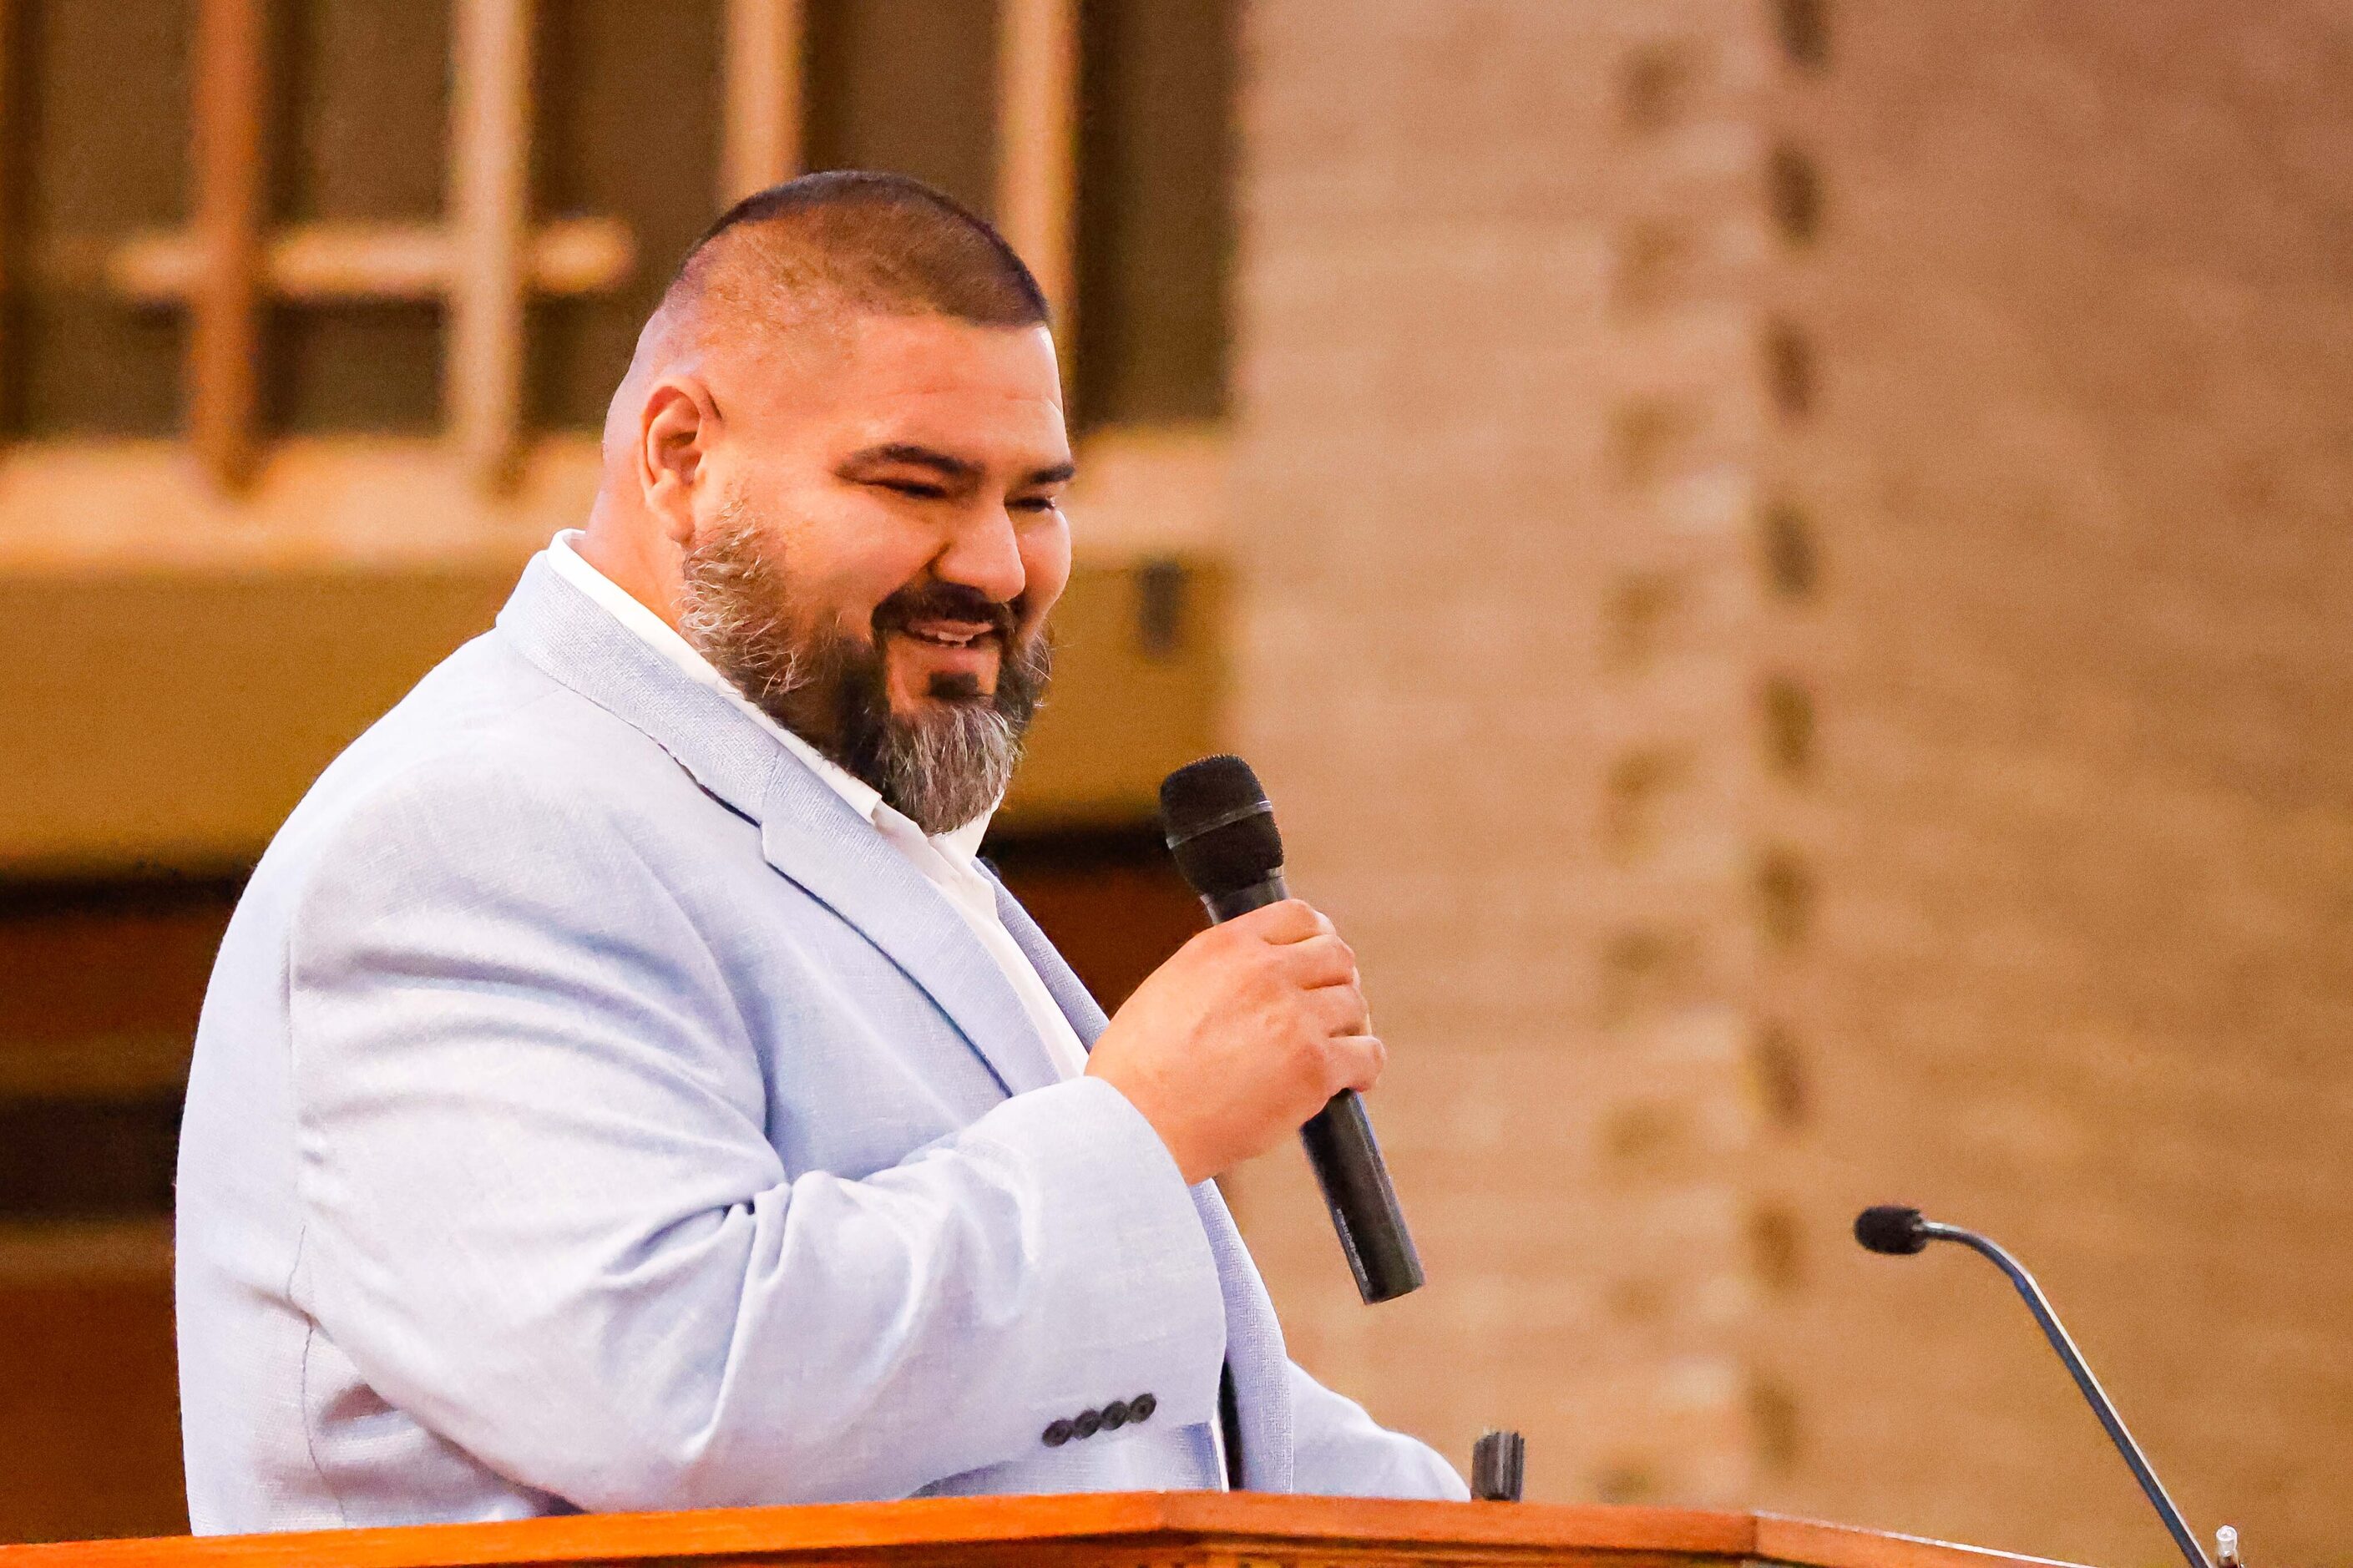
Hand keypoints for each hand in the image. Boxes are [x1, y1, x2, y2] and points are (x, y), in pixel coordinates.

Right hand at [1085, 899, 1384, 1184]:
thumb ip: (1219, 972)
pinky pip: (1367, 1054)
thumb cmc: (1137, 1073)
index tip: (1318, 963)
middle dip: (1337, 983)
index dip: (1316, 939)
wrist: (1135, 1126)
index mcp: (1225, 946)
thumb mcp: (1168, 988)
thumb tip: (1254, 977)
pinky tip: (1351, 1081)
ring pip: (1354, 1004)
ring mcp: (1294, 1018)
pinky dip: (1365, 1067)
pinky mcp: (1314, 1066)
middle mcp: (1264, 971)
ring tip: (1335, 1051)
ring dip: (1349, 1027)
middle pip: (1337, 956)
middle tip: (1329, 1013)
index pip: (1298, 915)